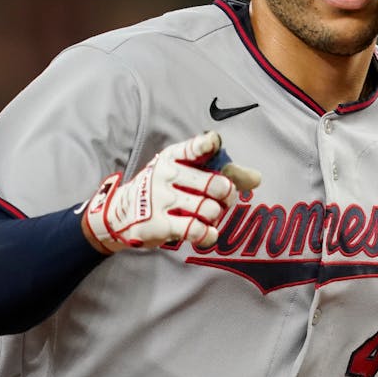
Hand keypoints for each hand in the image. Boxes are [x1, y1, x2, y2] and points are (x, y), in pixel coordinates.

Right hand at [81, 131, 260, 252]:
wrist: (120, 215)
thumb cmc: (163, 190)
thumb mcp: (184, 173)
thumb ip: (222, 172)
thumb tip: (257, 178)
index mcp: (174, 156)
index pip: (193, 147)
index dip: (207, 145)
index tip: (214, 142)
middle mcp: (166, 174)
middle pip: (215, 184)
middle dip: (228, 195)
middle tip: (225, 200)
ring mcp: (161, 199)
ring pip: (209, 209)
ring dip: (215, 217)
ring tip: (207, 217)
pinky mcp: (158, 223)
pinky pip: (194, 230)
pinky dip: (207, 234)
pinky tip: (207, 233)